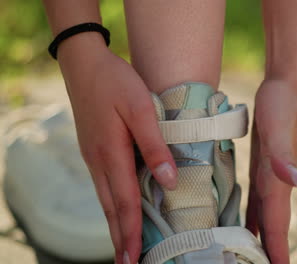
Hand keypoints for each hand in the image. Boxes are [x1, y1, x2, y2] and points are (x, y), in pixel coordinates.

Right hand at [58, 33, 176, 263]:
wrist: (84, 63)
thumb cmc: (116, 82)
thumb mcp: (140, 109)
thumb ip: (155, 146)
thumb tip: (168, 181)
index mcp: (112, 154)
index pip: (125, 203)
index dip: (132, 232)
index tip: (135, 259)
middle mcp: (100, 162)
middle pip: (112, 208)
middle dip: (121, 239)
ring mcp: (94, 157)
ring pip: (106, 199)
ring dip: (115, 225)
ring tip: (124, 247)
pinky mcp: (95, 151)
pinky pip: (105, 186)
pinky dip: (112, 206)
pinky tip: (119, 211)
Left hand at [246, 79, 296, 263]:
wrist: (287, 86)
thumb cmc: (281, 104)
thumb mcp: (277, 127)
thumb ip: (284, 155)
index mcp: (277, 181)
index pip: (277, 226)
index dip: (276, 251)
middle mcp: (275, 184)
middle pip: (272, 227)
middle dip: (269, 252)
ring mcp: (269, 176)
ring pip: (264, 217)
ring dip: (261, 239)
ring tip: (251, 258)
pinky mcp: (262, 167)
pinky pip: (255, 200)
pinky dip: (251, 218)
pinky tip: (244, 226)